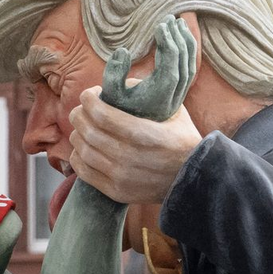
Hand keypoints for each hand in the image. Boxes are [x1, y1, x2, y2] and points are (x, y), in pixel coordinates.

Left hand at [70, 89, 202, 203]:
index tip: (90, 94)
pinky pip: (84, 172)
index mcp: (143, 134)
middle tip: (83, 108)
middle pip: (88, 130)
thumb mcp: (175, 112)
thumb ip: (150, 96)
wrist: (194, 180)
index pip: (101, 113)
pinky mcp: (116, 191)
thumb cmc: (183, 142)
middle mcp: (128, 156)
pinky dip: (78, 157)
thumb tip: (123, 82)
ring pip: (83, 150)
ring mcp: (120, 176)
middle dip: (79, 114)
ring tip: (83, 127)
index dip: (89, 99)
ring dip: (78, 133)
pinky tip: (83, 148)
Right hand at [99, 16, 196, 121]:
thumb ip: (112, 72)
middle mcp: (172, 99)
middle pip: (182, 65)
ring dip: (186, 44)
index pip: (170, 68)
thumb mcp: (108, 93)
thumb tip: (123, 51)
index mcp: (157, 98)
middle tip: (169, 19)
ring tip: (179, 23)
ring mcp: (178, 98)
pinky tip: (182, 37)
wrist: (125, 131)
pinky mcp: (179, 95)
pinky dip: (188, 53)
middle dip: (177, 39)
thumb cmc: (114, 109)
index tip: (160, 25)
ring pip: (189, 68)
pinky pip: (189, 71)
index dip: (168, 45)